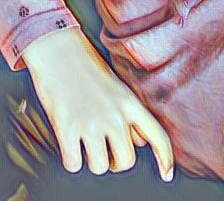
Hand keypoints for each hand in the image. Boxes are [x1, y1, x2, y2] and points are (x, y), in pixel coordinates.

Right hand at [22, 27, 173, 179]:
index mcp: (129, 102)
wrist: (57, 50)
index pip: (157, 136)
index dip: (165, 158)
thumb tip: (141, 142)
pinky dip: (71, 158)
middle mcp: (114, 115)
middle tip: (104, 148)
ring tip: (85, 142)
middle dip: (115, 160)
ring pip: (100, 167)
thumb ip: (130, 113)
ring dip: (91, 160)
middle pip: (126, 161)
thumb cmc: (85, 66)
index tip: (166, 174)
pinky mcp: (67, 128)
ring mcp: (91, 122)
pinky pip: (74, 164)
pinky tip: (69, 142)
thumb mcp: (116, 86)